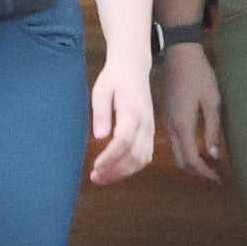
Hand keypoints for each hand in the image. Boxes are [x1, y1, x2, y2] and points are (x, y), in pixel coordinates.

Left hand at [89, 52, 153, 185]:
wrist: (133, 67)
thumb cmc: (114, 78)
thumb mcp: (101, 90)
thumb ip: (101, 113)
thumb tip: (99, 137)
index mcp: (132, 112)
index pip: (123, 141)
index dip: (110, 158)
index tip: (95, 168)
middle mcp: (145, 123)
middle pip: (134, 155)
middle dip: (115, 171)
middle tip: (95, 178)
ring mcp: (150, 128)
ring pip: (142, 159)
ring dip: (123, 172)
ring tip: (103, 177)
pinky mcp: (151, 131)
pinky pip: (146, 155)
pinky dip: (132, 167)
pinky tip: (117, 170)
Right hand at [158, 43, 225, 180]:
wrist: (179, 55)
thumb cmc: (199, 75)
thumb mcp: (212, 101)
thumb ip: (212, 129)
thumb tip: (214, 155)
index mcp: (182, 125)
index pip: (191, 159)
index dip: (205, 172)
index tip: (219, 179)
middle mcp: (171, 127)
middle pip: (180, 160)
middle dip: (197, 171)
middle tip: (215, 175)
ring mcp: (166, 121)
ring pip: (175, 152)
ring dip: (190, 161)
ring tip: (208, 164)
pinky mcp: (166, 115)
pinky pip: (173, 141)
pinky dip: (185, 150)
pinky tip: (197, 147)